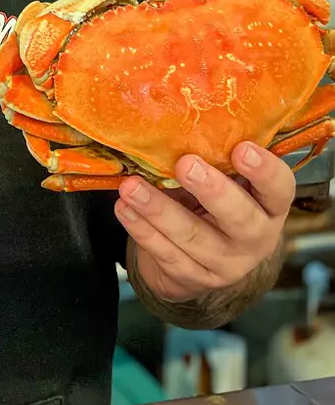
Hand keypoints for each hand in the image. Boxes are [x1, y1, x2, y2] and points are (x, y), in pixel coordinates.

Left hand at [116, 142, 292, 302]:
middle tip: (185, 164)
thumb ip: (214, 162)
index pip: (280, 189)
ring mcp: (227, 264)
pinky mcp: (195, 278)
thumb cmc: (211, 208)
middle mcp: (256, 238)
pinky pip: (167, 254)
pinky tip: (124, 208)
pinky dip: (142, 230)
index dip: (265, 171)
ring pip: (193, 237)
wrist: (198, 263)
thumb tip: (179, 126)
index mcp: (270, 208)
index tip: (241, 148)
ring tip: (131, 186)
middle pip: (241, 217)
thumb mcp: (224, 186)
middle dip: (212, 190)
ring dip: (159, 209)